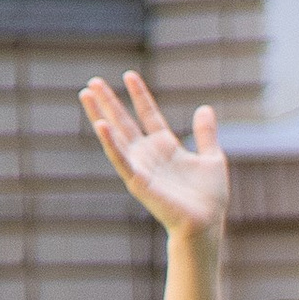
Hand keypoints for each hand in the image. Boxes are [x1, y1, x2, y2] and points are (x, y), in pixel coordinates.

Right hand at [80, 73, 227, 241]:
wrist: (207, 224)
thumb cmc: (210, 198)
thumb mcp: (212, 158)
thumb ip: (206, 134)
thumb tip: (205, 108)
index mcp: (166, 147)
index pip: (148, 115)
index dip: (140, 95)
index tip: (129, 74)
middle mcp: (149, 155)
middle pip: (125, 122)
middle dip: (109, 102)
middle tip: (93, 81)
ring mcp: (142, 167)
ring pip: (116, 137)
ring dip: (100, 115)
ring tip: (86, 94)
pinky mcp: (139, 182)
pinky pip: (122, 160)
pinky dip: (111, 144)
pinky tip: (101, 125)